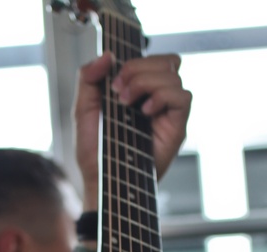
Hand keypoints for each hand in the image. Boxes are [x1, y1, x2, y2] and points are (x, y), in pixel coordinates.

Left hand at [74, 52, 191, 208]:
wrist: (100, 181)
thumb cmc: (94, 151)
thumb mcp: (82, 110)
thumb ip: (88, 79)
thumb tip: (107, 55)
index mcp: (137, 91)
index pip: (151, 59)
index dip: (134, 60)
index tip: (112, 78)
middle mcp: (156, 99)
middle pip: (166, 61)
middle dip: (138, 68)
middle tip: (118, 90)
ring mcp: (168, 113)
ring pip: (174, 75)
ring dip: (146, 82)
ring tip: (126, 103)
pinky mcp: (177, 127)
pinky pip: (184, 97)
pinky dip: (164, 96)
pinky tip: (145, 111)